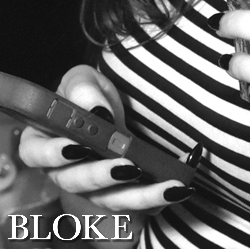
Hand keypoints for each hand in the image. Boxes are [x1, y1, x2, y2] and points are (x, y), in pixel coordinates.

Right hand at [18, 65, 195, 210]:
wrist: (112, 107)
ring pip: (109, 199)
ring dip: (139, 195)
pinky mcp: (119, 193)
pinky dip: (159, 197)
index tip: (77, 147)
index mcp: (43, 141)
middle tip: (128, 166)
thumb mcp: (83, 80)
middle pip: (75, 182)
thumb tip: (97, 113)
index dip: (53, 154)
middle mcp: (63, 171)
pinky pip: (137, 203)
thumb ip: (83, 90)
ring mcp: (92, 188)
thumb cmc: (88, 95)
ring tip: (168, 186)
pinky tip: (179, 187)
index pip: (35, 154)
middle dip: (102, 176)